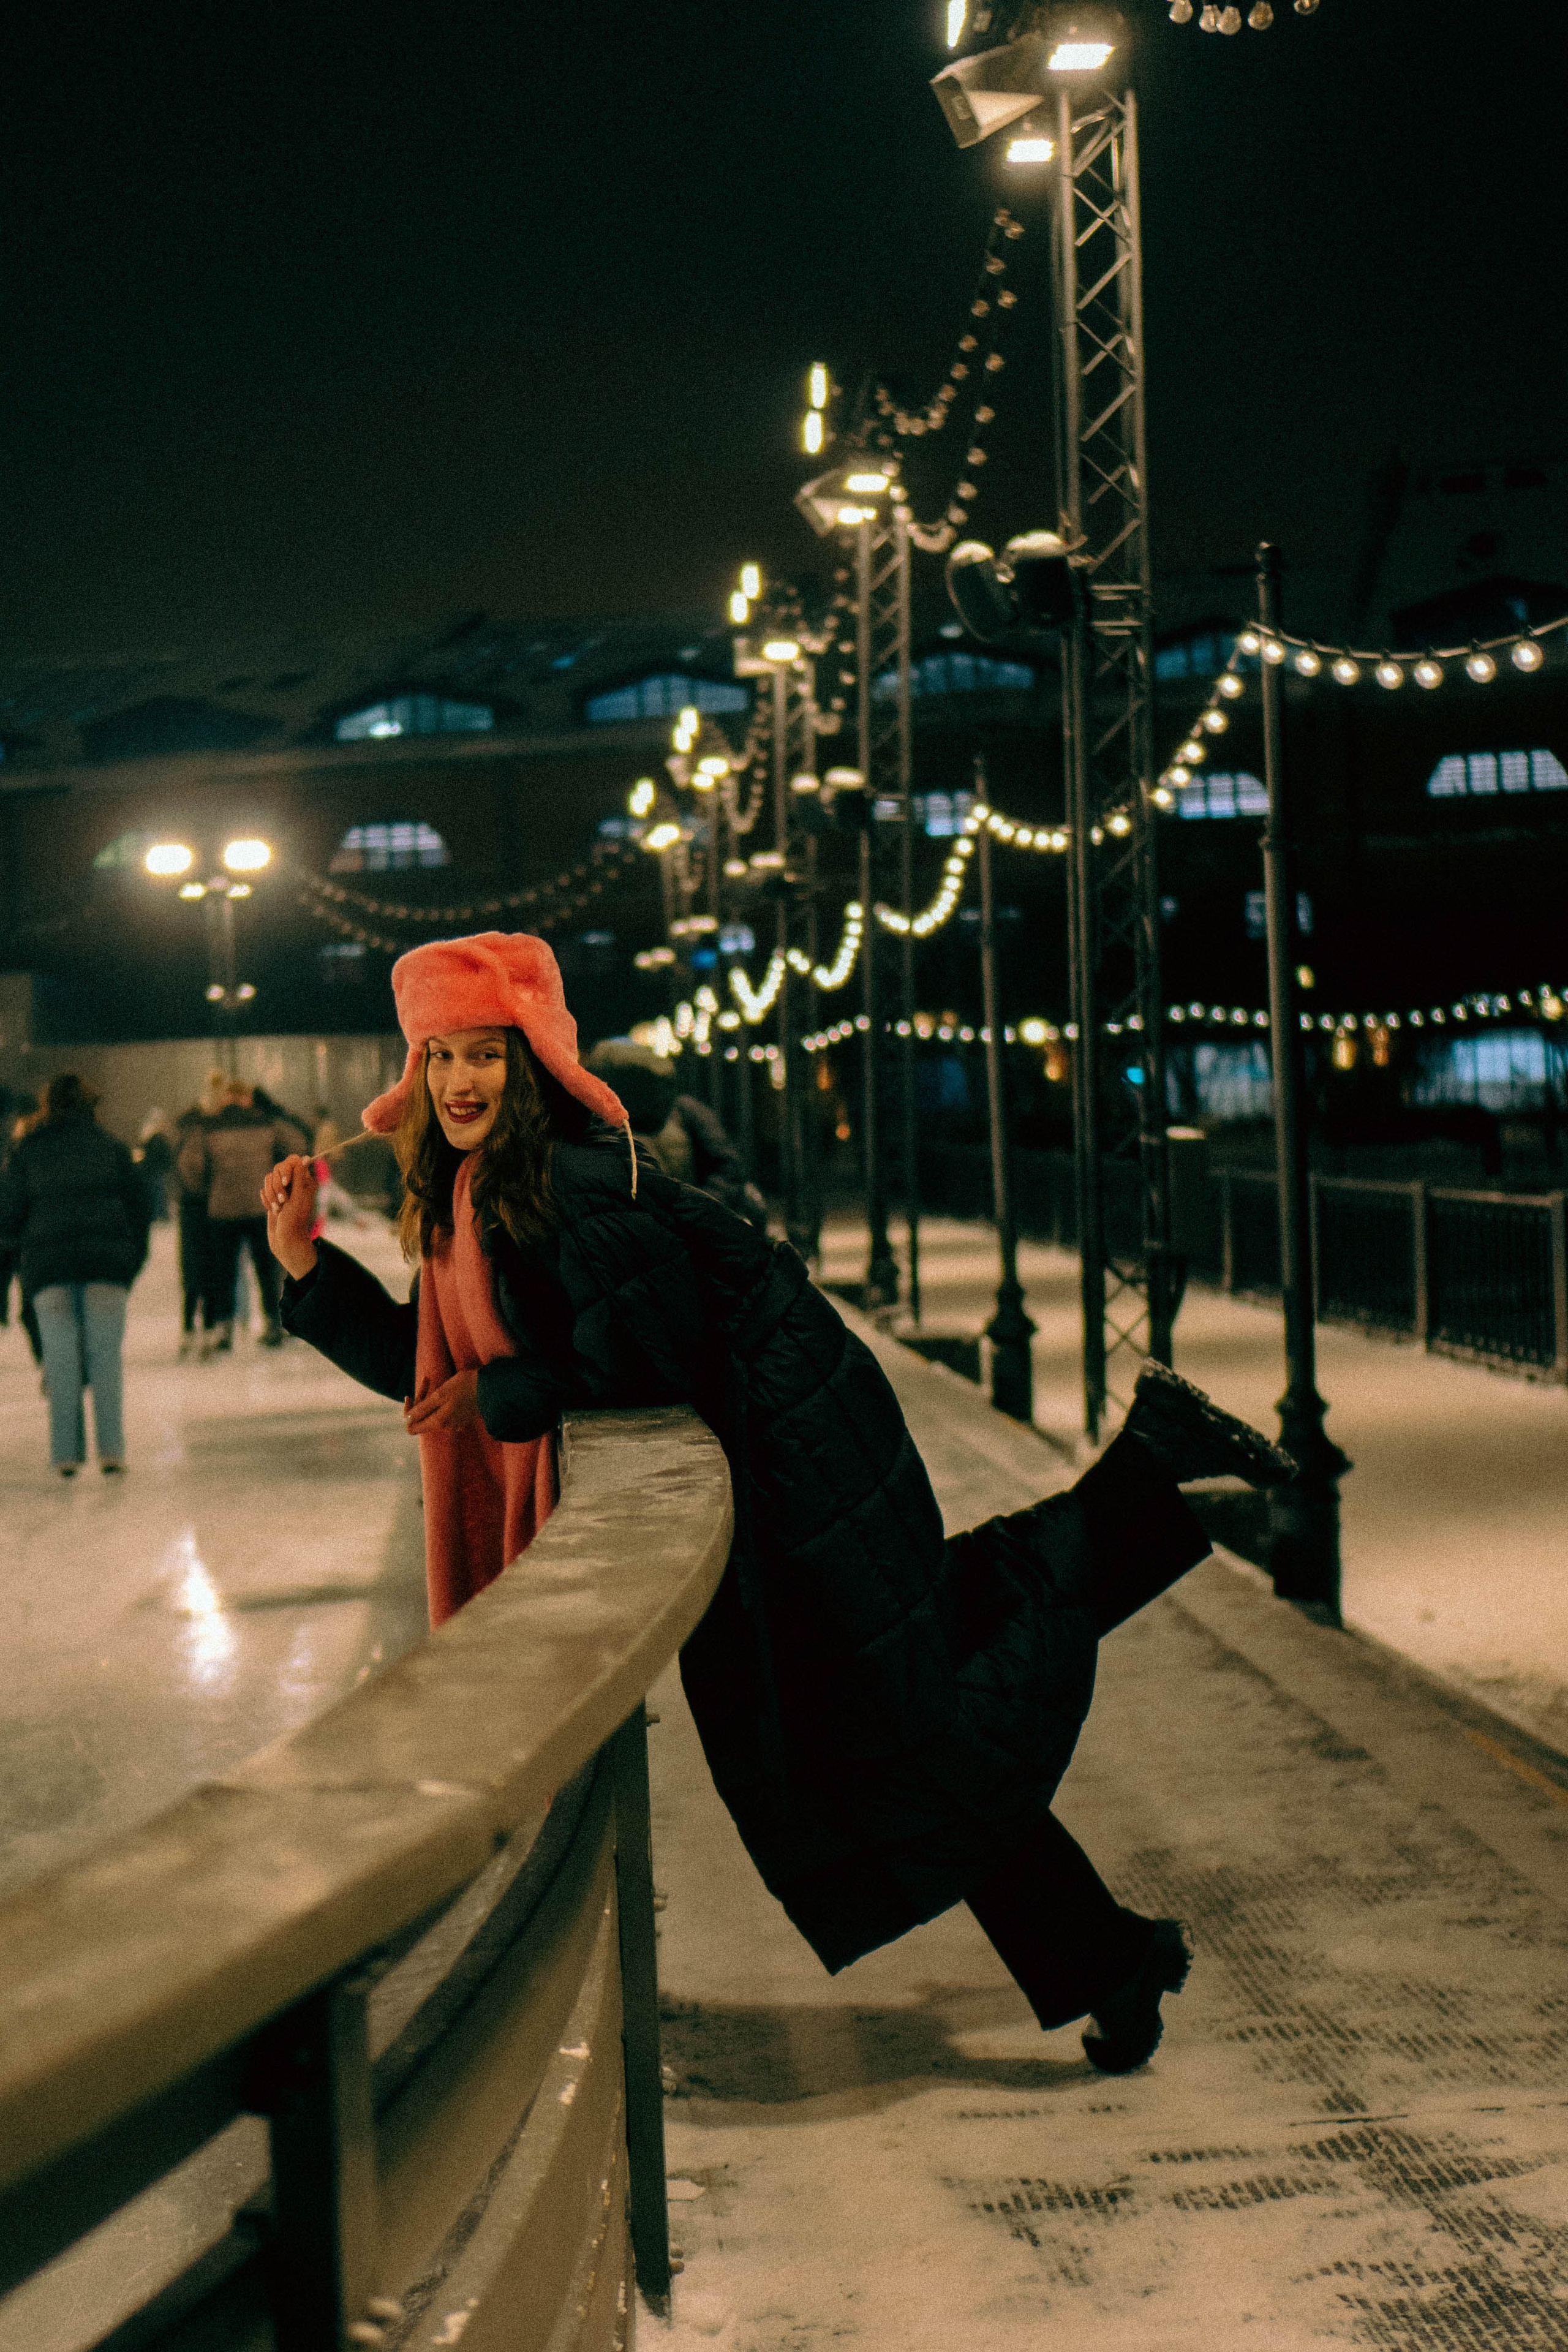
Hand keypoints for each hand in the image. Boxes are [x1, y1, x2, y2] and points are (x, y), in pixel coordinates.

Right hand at [261, 1153, 318, 1279]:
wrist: (285, 1240)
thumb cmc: (295, 1220)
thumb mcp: (298, 1197)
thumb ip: (299, 1177)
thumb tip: (304, 1158)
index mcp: (305, 1181)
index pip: (293, 1161)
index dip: (286, 1169)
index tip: (285, 1182)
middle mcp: (295, 1183)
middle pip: (278, 1168)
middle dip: (276, 1186)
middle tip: (283, 1201)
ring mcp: (283, 1190)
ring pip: (268, 1178)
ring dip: (271, 1195)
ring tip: (277, 1209)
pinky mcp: (273, 1196)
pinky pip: (263, 1189)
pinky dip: (266, 1200)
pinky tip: (273, 1211)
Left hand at [404, 1370, 480, 1435]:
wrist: (490, 1387)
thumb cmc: (465, 1387)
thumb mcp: (440, 1395)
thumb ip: (423, 1408)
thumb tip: (407, 1419)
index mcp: (438, 1422)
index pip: (412, 1428)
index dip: (407, 1413)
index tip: (410, 1396)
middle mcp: (445, 1426)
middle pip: (422, 1418)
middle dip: (420, 1400)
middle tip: (427, 1381)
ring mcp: (454, 1423)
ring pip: (432, 1413)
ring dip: (430, 1399)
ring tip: (434, 1382)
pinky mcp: (460, 1417)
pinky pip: (443, 1412)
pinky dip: (440, 1401)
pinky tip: (446, 1389)